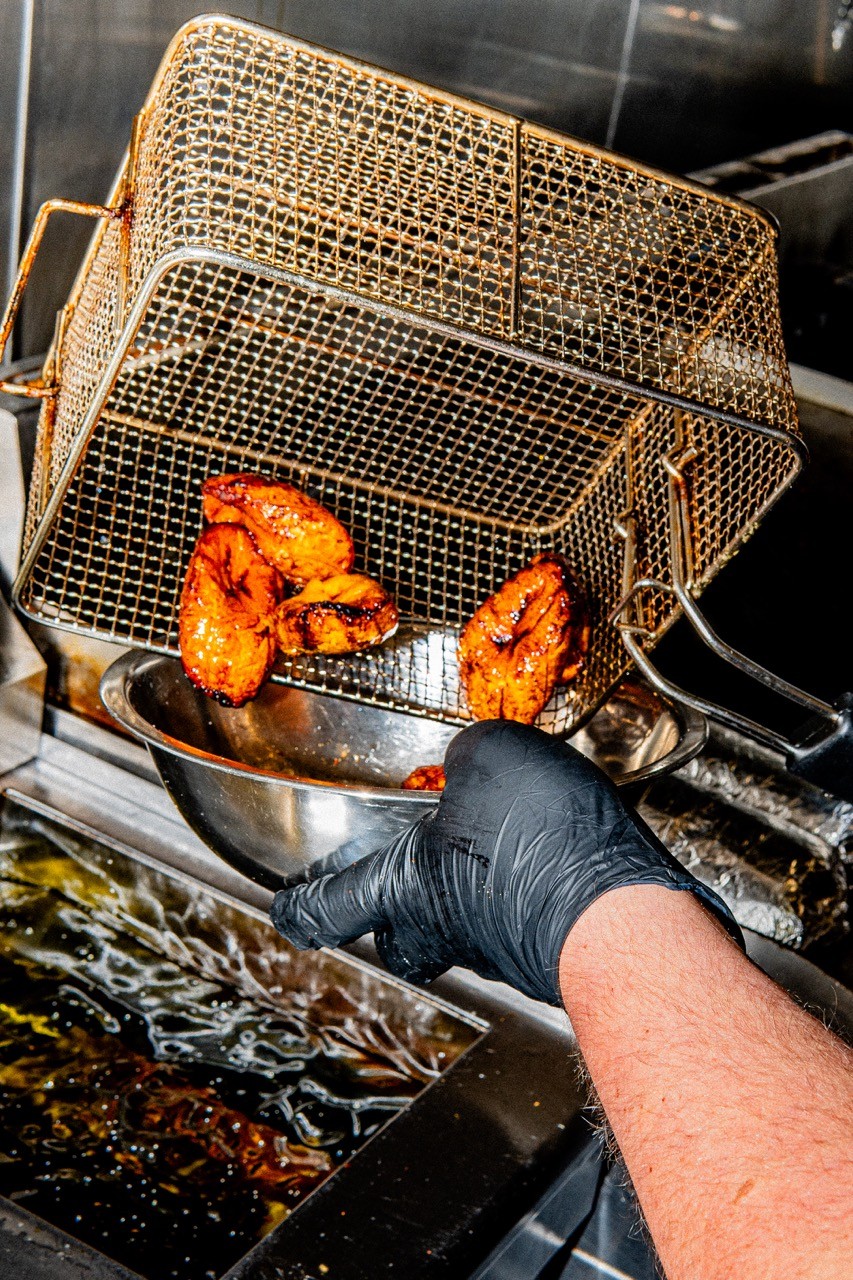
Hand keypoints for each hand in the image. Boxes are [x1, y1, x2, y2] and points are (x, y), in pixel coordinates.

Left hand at [270, 720, 741, 1003]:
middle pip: (399, 936)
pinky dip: (526, 888)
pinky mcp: (551, 948)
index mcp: (406, 886)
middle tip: (395, 884)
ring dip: (468, 890)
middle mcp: (447, 928)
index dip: (302, 906)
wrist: (626, 914)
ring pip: (465, 926)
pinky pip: (522, 917)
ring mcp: (502, 947)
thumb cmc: (541, 844)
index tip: (286, 910)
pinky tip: (549, 853)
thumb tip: (474, 762)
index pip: (328, 909)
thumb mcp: (491, 757)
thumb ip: (469, 757)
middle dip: (391, 912)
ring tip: (492, 842)